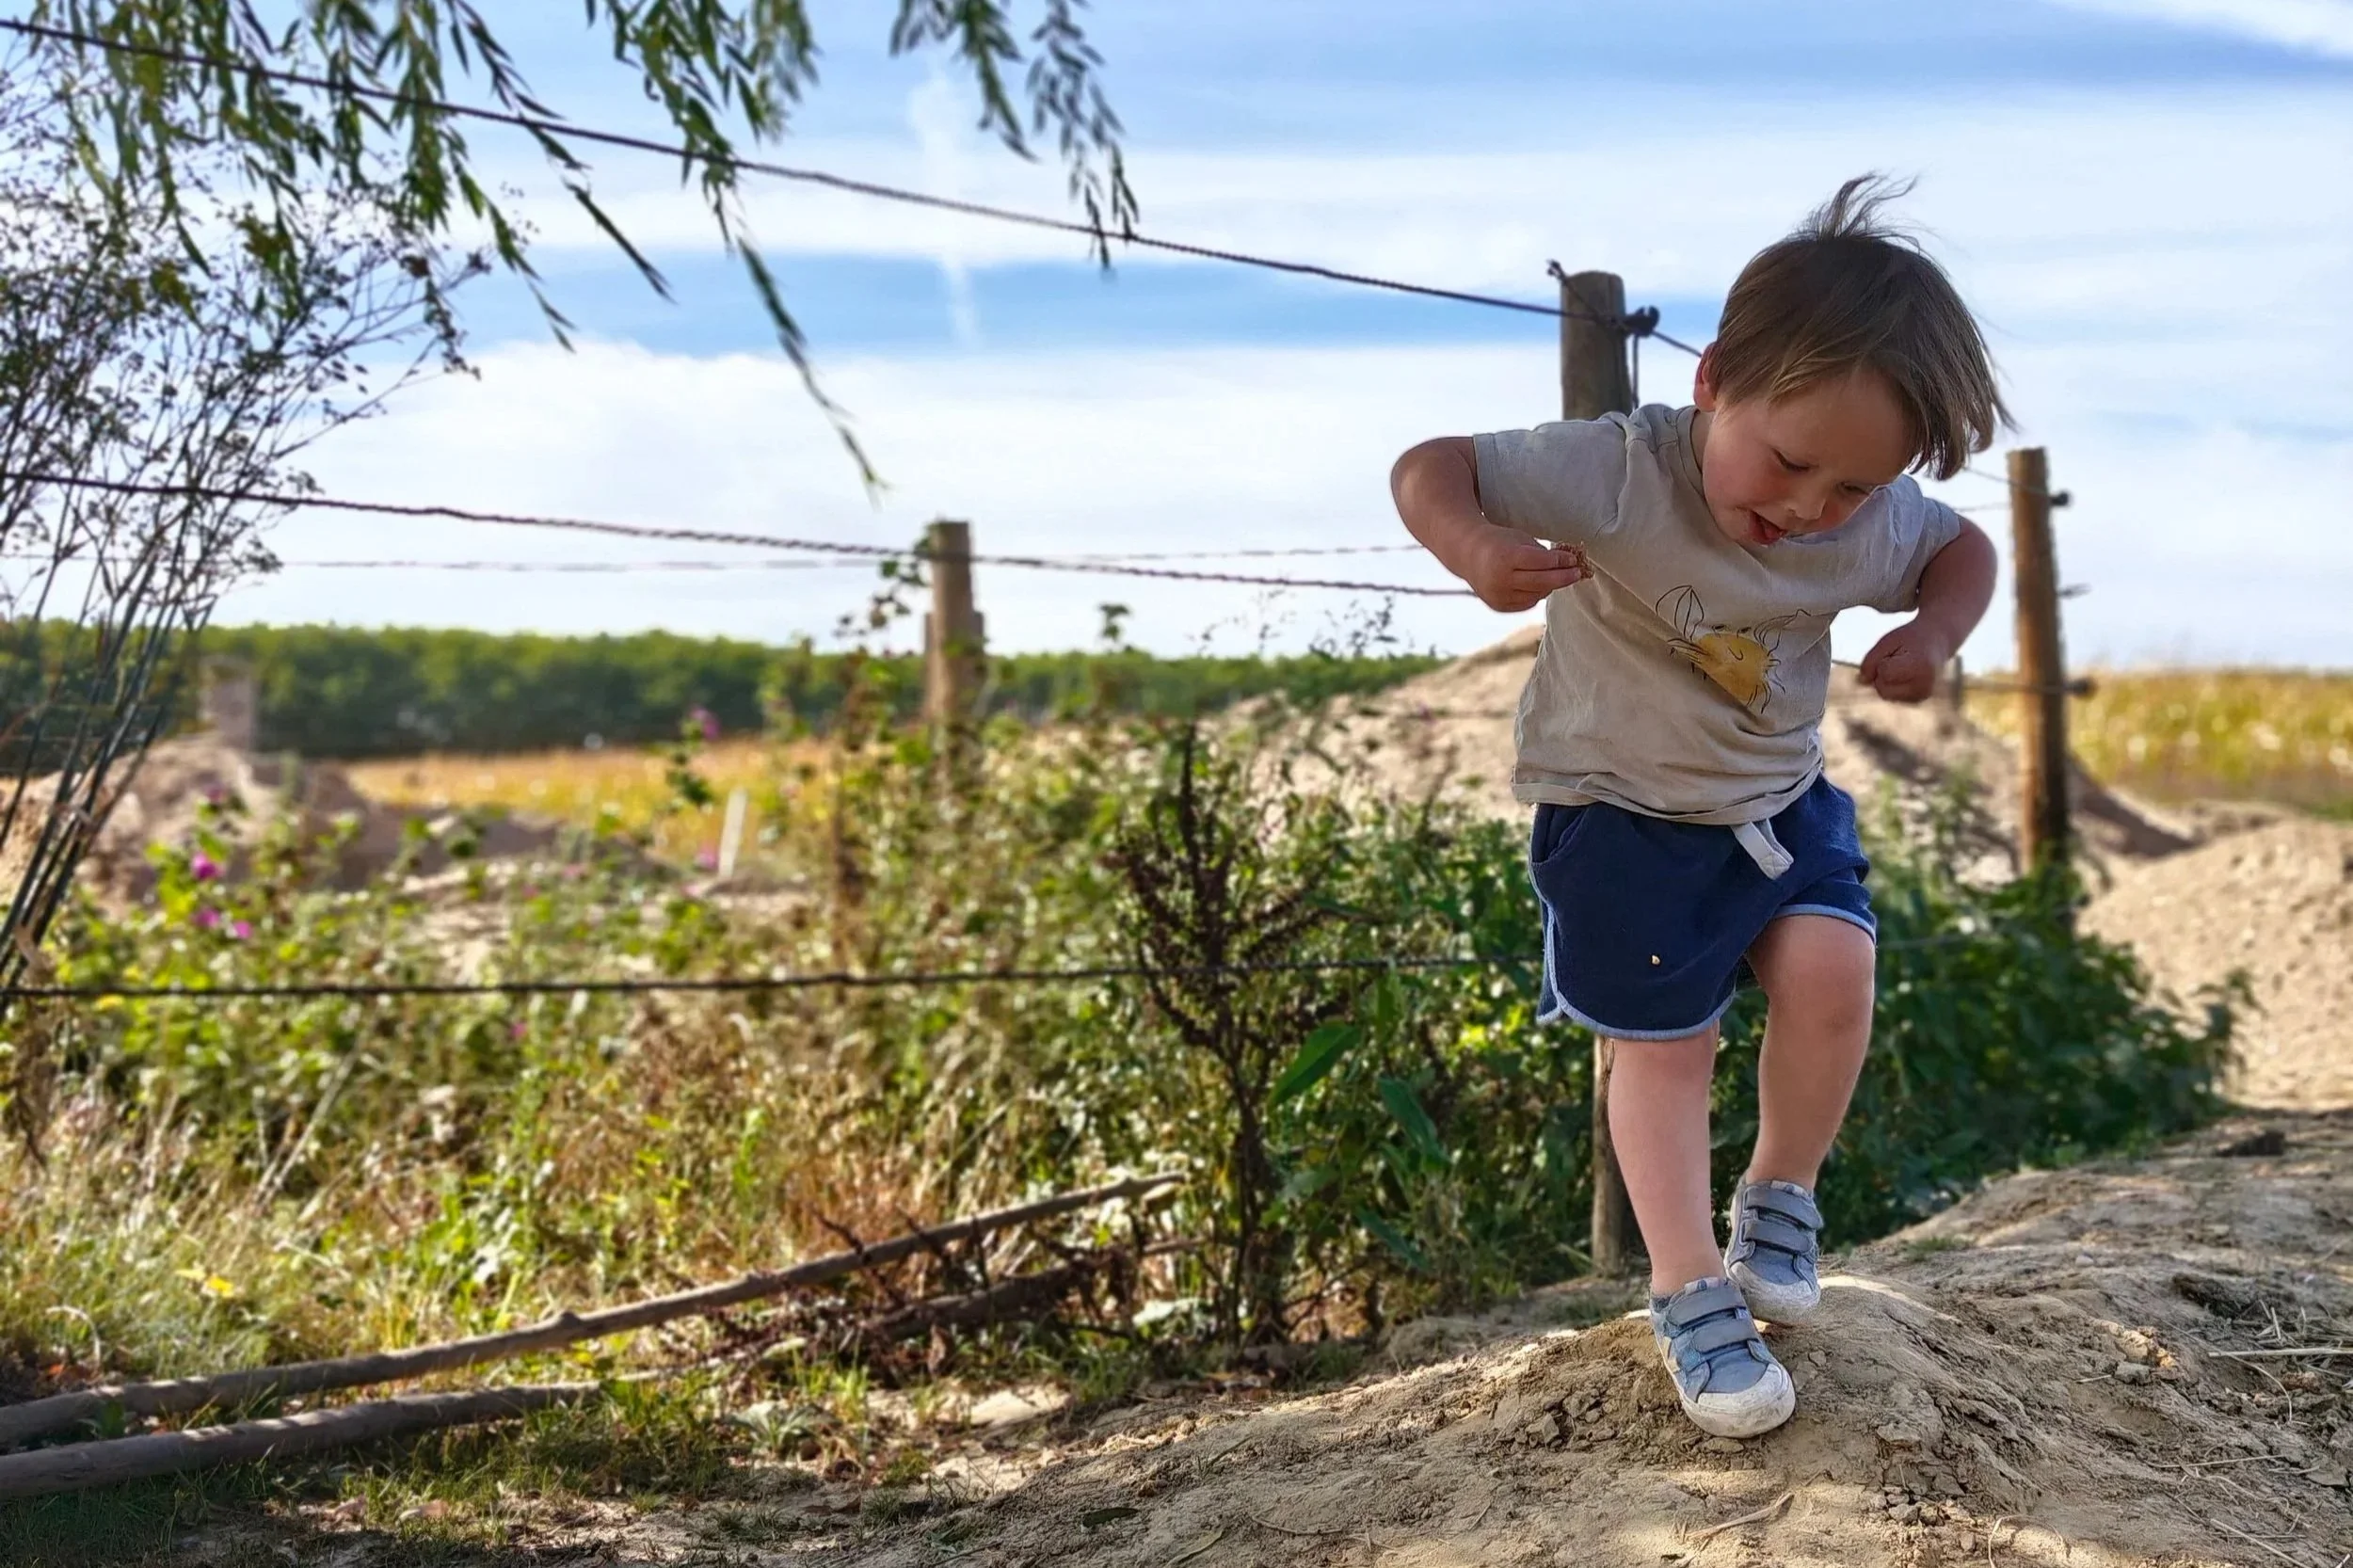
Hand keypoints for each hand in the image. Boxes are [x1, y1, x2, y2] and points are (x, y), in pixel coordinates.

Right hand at [1462, 525, 1587, 611]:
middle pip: (1542, 582)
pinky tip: (1541, 585)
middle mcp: (1501, 579)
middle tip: (1576, 573)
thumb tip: (1567, 564)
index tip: (1572, 559)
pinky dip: (1537, 594)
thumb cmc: (1499, 542)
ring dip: (1551, 586)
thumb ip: (1542, 553)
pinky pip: (1527, 603)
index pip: (1541, 562)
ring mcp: (1499, 596)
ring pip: (1537, 595)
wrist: (1469, 555)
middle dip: (1563, 577)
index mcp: (1506, 557)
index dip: (1560, 561)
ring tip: (1559, 577)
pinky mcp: (1499, 606)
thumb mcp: (1520, 540)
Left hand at [1858, 620, 1954, 703]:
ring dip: (1887, 680)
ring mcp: (1923, 695)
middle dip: (1882, 674)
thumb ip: (1870, 660)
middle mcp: (1924, 686)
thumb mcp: (1887, 641)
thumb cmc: (1910, 638)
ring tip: (1904, 665)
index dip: (1883, 662)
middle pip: (1883, 690)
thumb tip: (1862, 681)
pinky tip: (1906, 673)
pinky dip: (1893, 685)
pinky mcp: (1919, 700)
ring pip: (1886, 695)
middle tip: (1898, 659)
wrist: (1937, 641)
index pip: (1884, 673)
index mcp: (1920, 667)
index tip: (1897, 652)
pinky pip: (1892, 697)